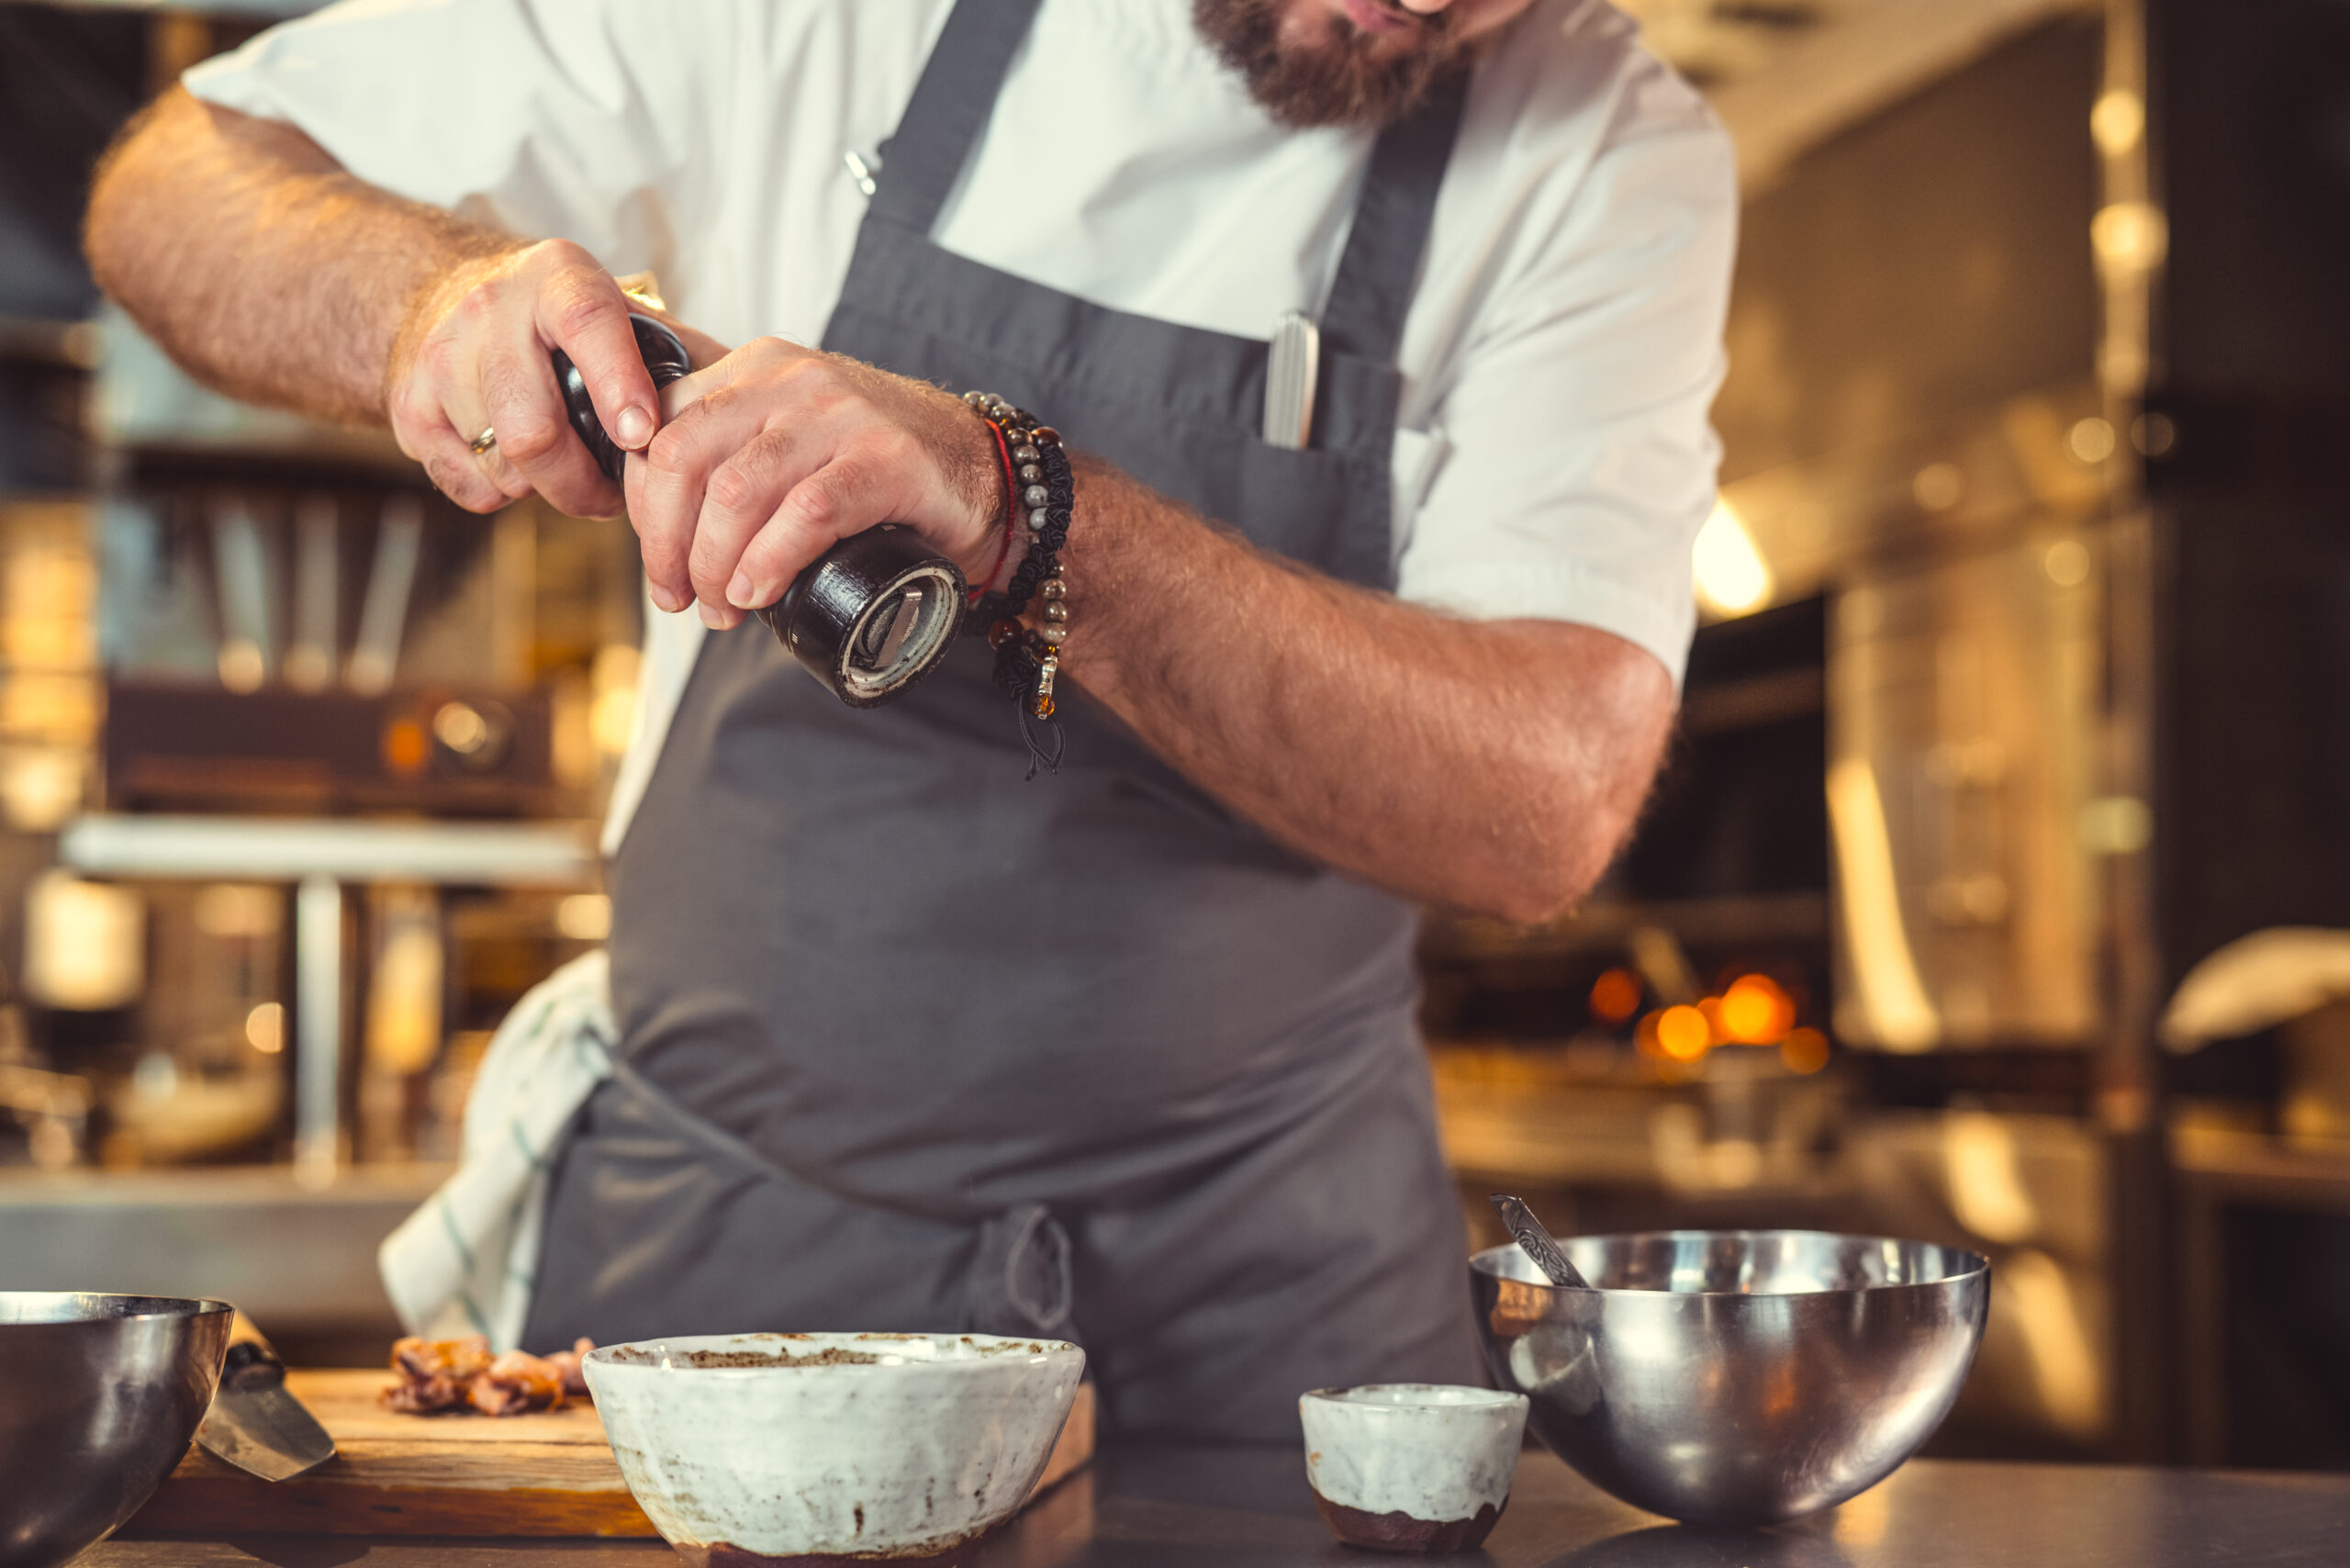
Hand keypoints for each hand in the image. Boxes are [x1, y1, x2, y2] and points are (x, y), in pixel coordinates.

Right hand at [384, 238, 724, 517]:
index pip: (587, 323)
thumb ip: (676, 351)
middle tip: (614, 497)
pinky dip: (503, 495)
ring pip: (503, 464)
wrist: (442, 296)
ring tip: (573, 478)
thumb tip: (752, 402)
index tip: (641, 436)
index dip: (616, 384)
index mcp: (557, 278)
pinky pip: (468, 484)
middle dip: (582, 481)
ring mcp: (440, 358)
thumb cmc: (560, 321)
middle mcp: (490, 310)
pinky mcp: (407, 405)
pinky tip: (522, 472)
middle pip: (532, 428)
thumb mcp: (617, 310)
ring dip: (548, 490)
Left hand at [625, 336, 1004, 622]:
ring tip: (723, 607)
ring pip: (736, 490)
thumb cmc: (886, 473)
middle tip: (680, 597)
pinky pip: (806, 512)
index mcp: (758, 369)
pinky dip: (769, 563)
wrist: (990, 476)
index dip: (644, 507)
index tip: (660, 563)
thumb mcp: (797, 444)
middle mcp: (792, 379)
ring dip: (714, 564)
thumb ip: (737, 462)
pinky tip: (760, 593)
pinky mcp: (886, 458)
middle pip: (683, 458)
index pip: (662, 427)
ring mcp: (841, 413)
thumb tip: (666, 535)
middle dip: (668, 543)